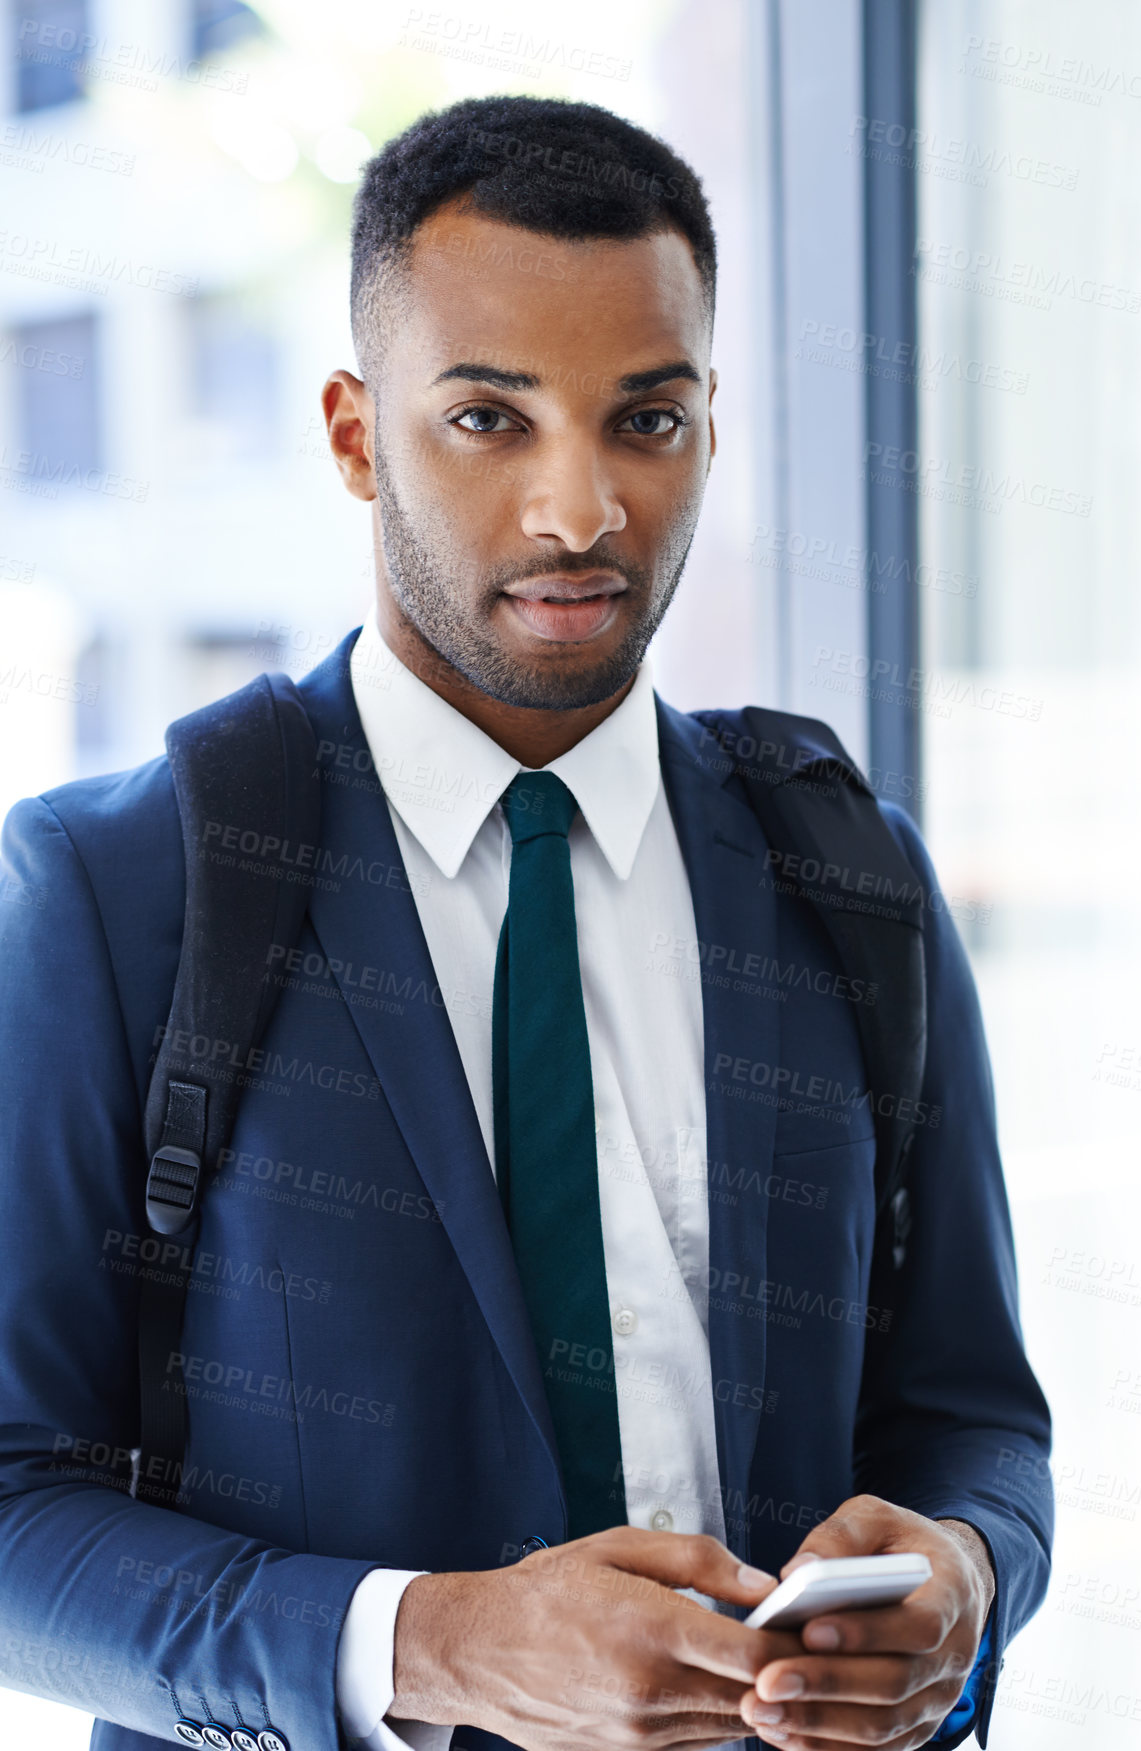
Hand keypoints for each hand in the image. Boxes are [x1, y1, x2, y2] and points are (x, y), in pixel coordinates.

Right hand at [389, 1525, 802, 1750]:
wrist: (479, 1652)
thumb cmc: (549, 1589)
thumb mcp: (619, 1547)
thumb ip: (698, 1560)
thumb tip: (762, 1583)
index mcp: (652, 1629)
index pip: (754, 1653)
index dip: (795, 1643)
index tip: (817, 1623)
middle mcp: (651, 1691)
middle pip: (753, 1697)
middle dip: (787, 1673)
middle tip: (815, 1645)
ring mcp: (641, 1735)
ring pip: (732, 1728)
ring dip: (759, 1701)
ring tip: (777, 1667)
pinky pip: (700, 1745)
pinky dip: (722, 1720)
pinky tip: (727, 1690)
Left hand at [742, 1495, 994, 1749]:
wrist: (945, 1584)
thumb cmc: (902, 1546)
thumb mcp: (878, 1518)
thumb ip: (841, 1536)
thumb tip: (796, 1571)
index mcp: (952, 1599)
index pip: (918, 1626)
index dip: (866, 1632)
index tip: (809, 1630)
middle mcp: (954, 1659)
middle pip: (893, 1685)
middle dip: (826, 1685)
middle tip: (766, 1680)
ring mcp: (937, 1701)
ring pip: (882, 1727)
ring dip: (819, 1725)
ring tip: (761, 1710)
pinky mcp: (914, 1727)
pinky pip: (874, 1750)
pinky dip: (827, 1747)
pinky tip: (779, 1732)